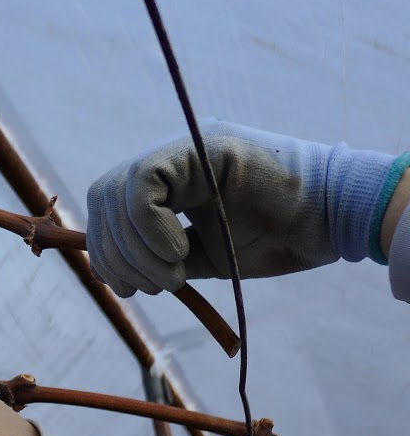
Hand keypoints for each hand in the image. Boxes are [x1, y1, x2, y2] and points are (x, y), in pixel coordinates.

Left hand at [86, 121, 397, 296]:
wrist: (331, 222)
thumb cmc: (275, 240)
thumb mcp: (201, 256)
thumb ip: (159, 258)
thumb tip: (112, 274)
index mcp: (166, 181)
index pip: (108, 205)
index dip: (106, 250)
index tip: (129, 288)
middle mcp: (170, 158)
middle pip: (105, 198)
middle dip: (116, 253)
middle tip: (151, 287)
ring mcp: (185, 147)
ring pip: (119, 192)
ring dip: (136, 249)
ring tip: (173, 276)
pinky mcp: (202, 147)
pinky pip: (144, 183)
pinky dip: (148, 227)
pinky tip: (179, 253)